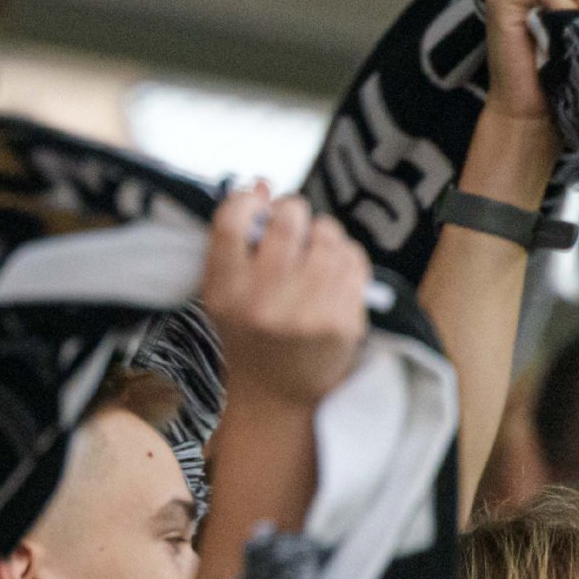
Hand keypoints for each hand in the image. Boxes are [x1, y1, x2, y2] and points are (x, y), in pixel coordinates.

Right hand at [201, 185, 367, 417]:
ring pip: (327, 233)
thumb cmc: (249, 333)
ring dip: (321, 235)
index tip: (256, 203)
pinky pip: (353, 260)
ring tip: (313, 255)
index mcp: (225, 290)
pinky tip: (332, 276)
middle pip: (287, 218)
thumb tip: (262, 183)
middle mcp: (263, 300)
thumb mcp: (225, 291)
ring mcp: (307, 311)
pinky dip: (345, 258)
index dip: (247, 200)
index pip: (232, 219)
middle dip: (292, 213)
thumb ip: (237, 239)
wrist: (278, 395)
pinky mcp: (343, 321)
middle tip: (291, 226)